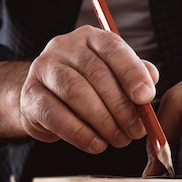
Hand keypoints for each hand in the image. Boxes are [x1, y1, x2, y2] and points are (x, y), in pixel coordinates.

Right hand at [19, 25, 158, 152]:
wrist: (45, 98)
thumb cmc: (89, 85)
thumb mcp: (114, 75)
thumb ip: (136, 75)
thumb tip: (150, 84)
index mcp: (90, 37)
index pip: (113, 48)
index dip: (132, 72)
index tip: (146, 97)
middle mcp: (64, 47)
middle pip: (96, 74)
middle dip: (121, 106)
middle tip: (136, 130)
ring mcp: (43, 69)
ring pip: (76, 93)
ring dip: (103, 121)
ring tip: (119, 139)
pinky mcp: (30, 96)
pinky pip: (56, 115)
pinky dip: (80, 133)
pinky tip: (97, 145)